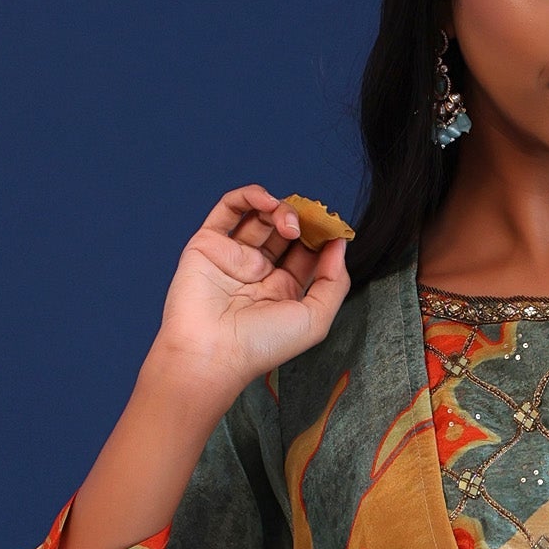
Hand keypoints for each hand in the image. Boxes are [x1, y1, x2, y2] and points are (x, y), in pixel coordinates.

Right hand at [148, 183, 351, 414]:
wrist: (211, 352)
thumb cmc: (262, 346)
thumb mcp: (315, 320)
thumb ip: (333, 282)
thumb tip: (339, 245)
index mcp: (284, 291)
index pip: (308, 253)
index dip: (322, 238)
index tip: (334, 230)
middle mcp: (259, 272)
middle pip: (286, 231)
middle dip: (303, 221)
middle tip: (313, 219)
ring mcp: (234, 256)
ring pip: (260, 216)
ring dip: (281, 209)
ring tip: (290, 223)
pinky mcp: (209, 244)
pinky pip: (229, 209)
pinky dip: (249, 196)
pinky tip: (267, 201)